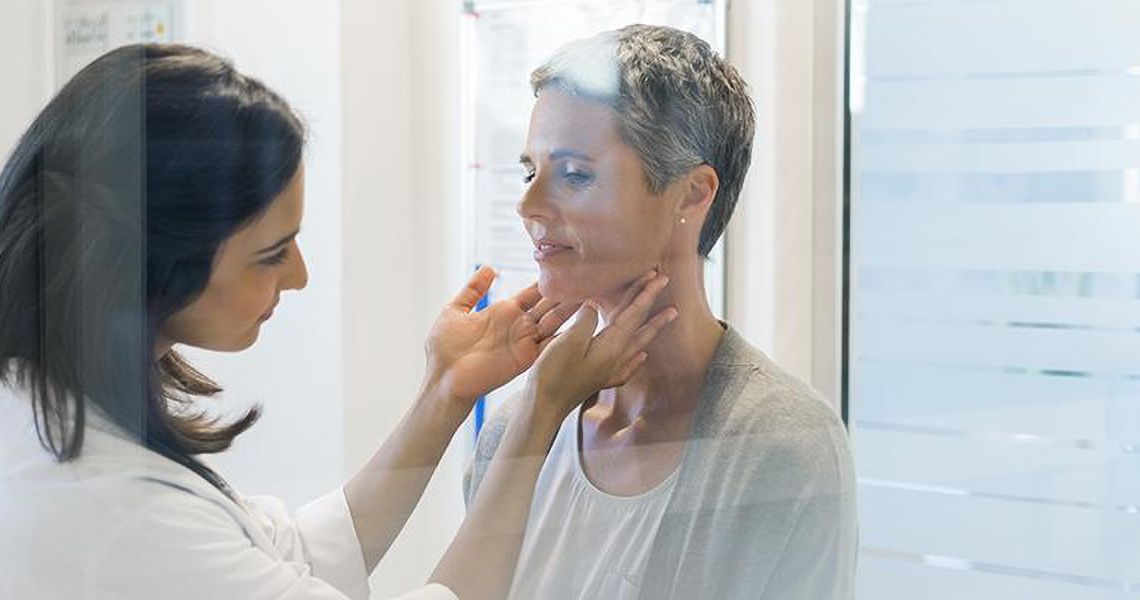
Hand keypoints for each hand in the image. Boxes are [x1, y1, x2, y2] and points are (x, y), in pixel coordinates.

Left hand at [425, 266, 576, 404]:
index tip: (563, 268)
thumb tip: (489, 268)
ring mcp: (524, 342)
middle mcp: (518, 326)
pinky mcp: (526, 358)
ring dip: (570, 310)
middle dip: (565, 293)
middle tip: (585, 278)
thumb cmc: (443, 349)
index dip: (546, 283)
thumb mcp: (455, 311)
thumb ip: (473, 290)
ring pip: (553, 322)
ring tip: (590, 294)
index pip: (532, 294)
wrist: (442, 378)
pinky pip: (550, 345)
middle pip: (548, 306)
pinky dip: (566, 335)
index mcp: (503, 313)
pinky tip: (581, 322)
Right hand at [525, 271, 677, 418]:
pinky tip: (641, 355)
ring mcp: (609, 371)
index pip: (632, 314)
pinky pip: (628, 364)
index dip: (645, 294)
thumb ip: (585, 320)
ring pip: (637, 343)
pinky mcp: (600, 380)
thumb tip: (592, 304)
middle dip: (651, 304)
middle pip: (638, 325)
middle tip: (665, 284)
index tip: (658, 277)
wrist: (545, 407)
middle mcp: (615, 358)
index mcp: (610, 346)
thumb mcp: (568, 341)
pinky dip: (638, 356)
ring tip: (667, 316)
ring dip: (652, 327)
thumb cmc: (554, 374)